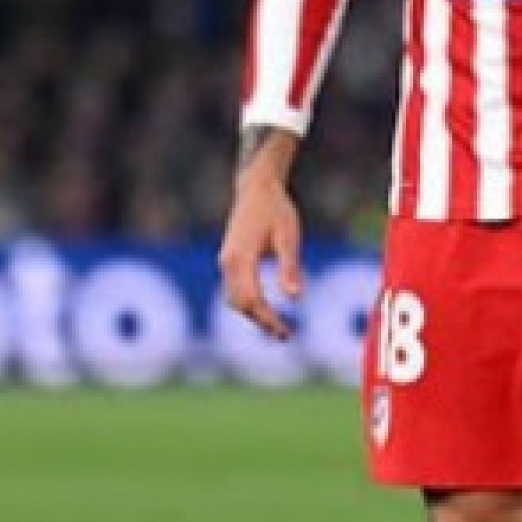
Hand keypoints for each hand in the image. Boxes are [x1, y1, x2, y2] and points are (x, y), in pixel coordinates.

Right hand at [218, 175, 304, 340]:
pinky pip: (233, 290)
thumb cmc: (276, 209)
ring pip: (234, 299)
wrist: (257, 186)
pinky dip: (248, 303)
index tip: (286, 334)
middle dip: (261, 322)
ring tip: (277, 326)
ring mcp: (225, 261)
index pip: (252, 300)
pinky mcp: (228, 259)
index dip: (268, 320)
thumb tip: (296, 299)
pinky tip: (265, 308)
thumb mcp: (288, 237)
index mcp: (240, 258)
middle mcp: (227, 263)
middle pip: (239, 304)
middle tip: (285, 335)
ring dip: (253, 315)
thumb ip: (290, 268)